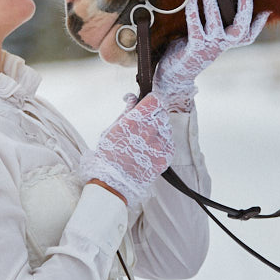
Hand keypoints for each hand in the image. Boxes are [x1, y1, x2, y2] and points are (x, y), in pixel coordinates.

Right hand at [79, 93, 174, 208]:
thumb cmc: (109, 154)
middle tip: (145, 123)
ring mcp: (159, 145)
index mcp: (135, 120)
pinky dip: (163, 144)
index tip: (149, 103)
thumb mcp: (112, 128)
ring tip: (145, 140)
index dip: (153, 100)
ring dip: (159, 130)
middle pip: (163, 113)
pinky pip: (170, 144)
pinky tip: (150, 149)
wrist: (113, 182)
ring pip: (167, 128)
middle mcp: (150, 131)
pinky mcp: (165, 158)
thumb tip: (132, 97)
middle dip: (155, 115)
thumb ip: (126, 111)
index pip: (156, 100)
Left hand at [152, 0, 268, 110]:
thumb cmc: (195, 47)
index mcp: (229, 41)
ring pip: (215, 26)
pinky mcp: (195, 47)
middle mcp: (223, 44)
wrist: (178, 73)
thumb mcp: (211, 35)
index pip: (249, 35)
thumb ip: (220, 21)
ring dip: (212, 6)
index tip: (266, 9)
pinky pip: (195, 27)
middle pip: (240, 30)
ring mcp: (210, 46)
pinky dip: (193, 12)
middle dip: (245, 11)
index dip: (259, 23)